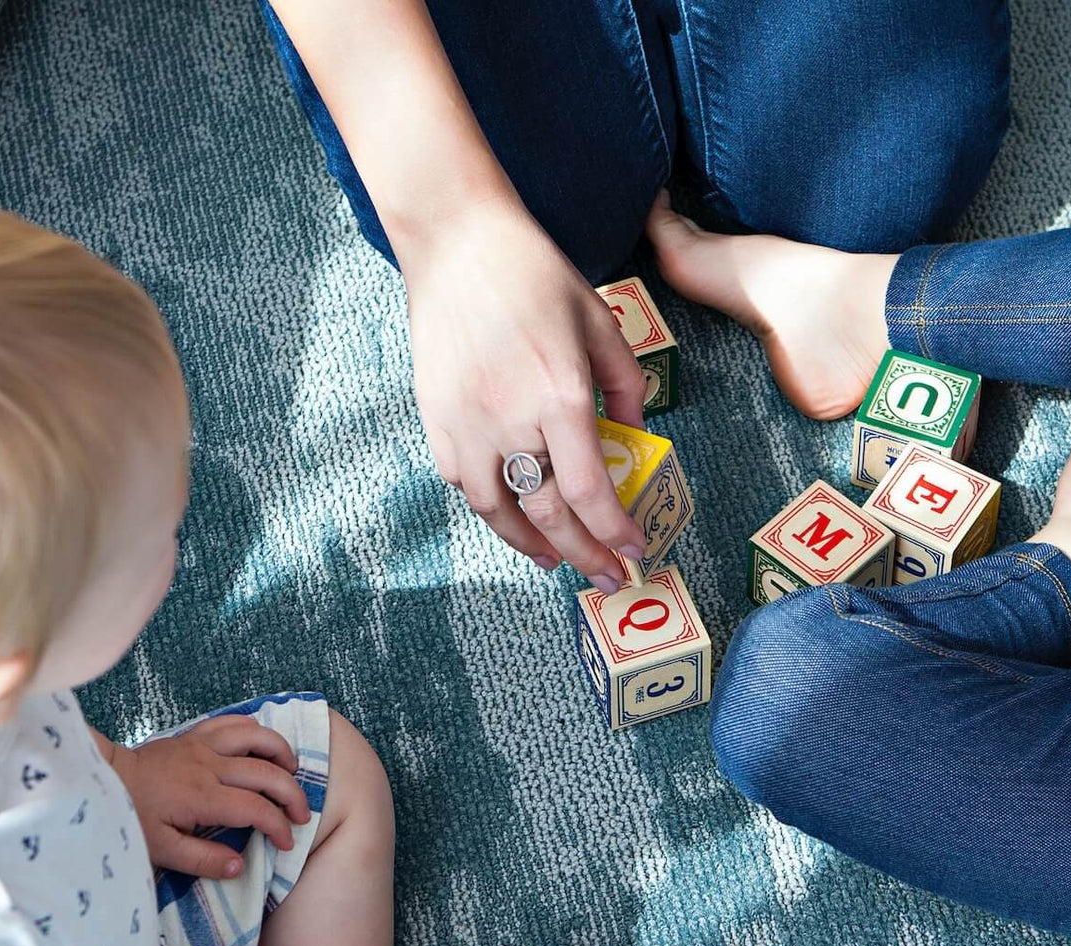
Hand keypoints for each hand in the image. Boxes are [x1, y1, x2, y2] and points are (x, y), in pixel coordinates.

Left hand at [112, 716, 309, 877]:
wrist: (104, 780)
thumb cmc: (131, 817)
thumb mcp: (161, 850)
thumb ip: (202, 860)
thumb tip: (240, 866)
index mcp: (202, 797)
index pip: (255, 809)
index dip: (279, 826)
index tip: (286, 842)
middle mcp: (208, 766)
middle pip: (266, 772)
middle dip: (292, 794)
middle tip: (302, 814)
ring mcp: (202, 745)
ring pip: (256, 736)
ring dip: (281, 752)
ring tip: (292, 772)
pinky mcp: (195, 735)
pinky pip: (233, 722)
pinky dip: (255, 729)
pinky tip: (263, 745)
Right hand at [399, 197, 648, 591]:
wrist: (457, 243)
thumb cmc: (534, 275)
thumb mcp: (600, 322)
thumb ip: (625, 386)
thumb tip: (634, 439)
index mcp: (559, 395)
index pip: (590, 491)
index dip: (614, 532)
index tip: (633, 552)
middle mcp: (511, 420)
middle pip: (549, 514)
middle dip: (585, 555)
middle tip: (607, 577)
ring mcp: (466, 424)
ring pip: (499, 512)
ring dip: (532, 545)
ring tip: (556, 558)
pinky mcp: (436, 419)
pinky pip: (464, 484)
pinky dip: (492, 508)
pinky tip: (512, 514)